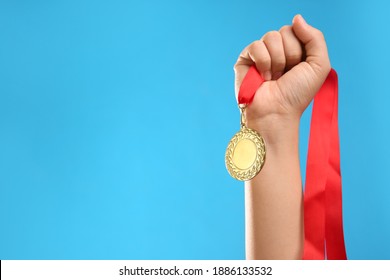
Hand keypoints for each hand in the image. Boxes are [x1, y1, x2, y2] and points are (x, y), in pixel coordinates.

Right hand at [234, 15, 330, 136]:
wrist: (277, 112)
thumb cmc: (297, 94)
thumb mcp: (319, 65)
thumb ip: (315, 38)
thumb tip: (296, 18)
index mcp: (294, 50)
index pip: (297, 29)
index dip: (301, 49)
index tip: (299, 68)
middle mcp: (277, 50)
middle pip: (285, 31)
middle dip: (290, 55)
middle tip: (285, 75)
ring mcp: (260, 54)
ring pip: (271, 36)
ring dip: (277, 61)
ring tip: (274, 77)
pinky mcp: (245, 59)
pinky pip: (256, 46)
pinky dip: (263, 62)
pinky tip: (263, 77)